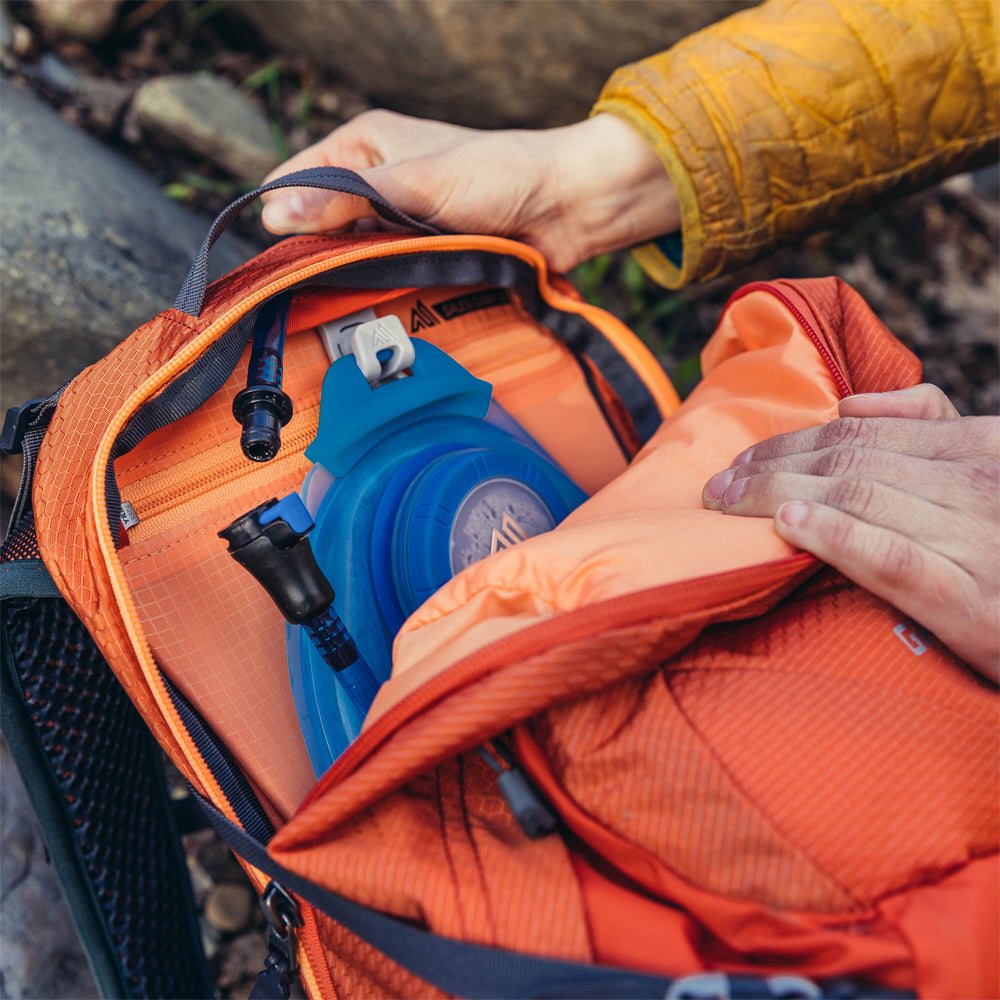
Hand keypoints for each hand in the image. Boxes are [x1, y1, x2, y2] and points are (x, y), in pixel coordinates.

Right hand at [259, 110, 679, 272]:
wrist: (568, 207)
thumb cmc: (500, 175)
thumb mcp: (417, 183)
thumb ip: (349, 199)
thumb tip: (279, 214)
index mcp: (363, 146)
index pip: (295, 182)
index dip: (285, 221)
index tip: (283, 264)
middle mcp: (374, 182)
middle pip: (320, 227)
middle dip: (319, 259)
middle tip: (316, 295)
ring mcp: (398, 221)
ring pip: (352, 258)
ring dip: (354, 280)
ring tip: (351, 305)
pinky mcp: (422, 254)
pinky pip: (387, 278)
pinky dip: (384, 292)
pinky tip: (381, 309)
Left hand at [702, 385, 999, 680]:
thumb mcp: (993, 465)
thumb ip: (933, 424)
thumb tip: (850, 402)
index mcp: (979, 447)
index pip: (862, 433)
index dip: (789, 443)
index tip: (739, 459)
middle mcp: (976, 484)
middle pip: (848, 462)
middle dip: (770, 470)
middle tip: (715, 487)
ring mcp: (976, 540)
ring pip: (860, 498)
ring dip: (779, 496)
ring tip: (728, 504)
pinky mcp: (974, 605)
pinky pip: (897, 560)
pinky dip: (840, 538)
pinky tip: (793, 527)